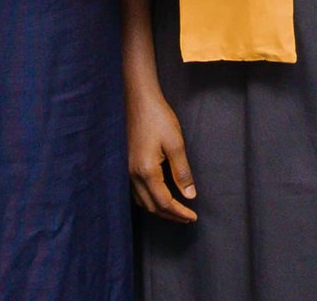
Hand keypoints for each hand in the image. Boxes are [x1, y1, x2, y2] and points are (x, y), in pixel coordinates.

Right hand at [127, 86, 197, 223]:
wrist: (137, 99)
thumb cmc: (157, 117)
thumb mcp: (175, 143)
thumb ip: (182, 172)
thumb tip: (190, 195)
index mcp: (146, 171)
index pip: (164, 203)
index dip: (179, 213)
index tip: (193, 218)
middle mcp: (132, 175)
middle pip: (151, 206)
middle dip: (170, 215)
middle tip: (187, 218)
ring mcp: (126, 170)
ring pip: (142, 201)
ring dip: (159, 209)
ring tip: (175, 210)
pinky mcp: (124, 164)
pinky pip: (135, 192)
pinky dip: (148, 199)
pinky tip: (158, 195)